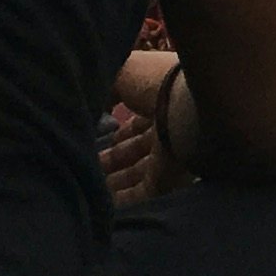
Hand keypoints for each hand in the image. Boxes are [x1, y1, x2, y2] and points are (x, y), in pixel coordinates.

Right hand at [103, 50, 184, 201]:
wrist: (188, 103)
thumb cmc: (156, 81)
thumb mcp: (125, 71)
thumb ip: (108, 88)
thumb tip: (95, 104)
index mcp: (162, 101)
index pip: (138, 124)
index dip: (119, 134)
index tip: (96, 143)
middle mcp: (168, 128)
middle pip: (137, 151)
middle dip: (114, 161)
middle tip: (88, 170)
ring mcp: (171, 155)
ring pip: (139, 174)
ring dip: (116, 183)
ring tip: (89, 190)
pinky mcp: (169, 179)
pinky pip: (144, 195)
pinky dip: (124, 201)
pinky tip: (102, 204)